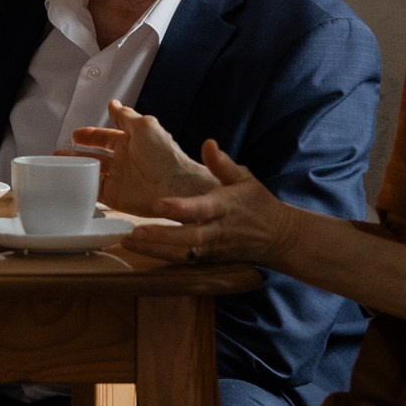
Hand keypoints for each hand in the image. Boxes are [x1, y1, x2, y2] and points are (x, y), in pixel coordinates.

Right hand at [62, 101, 216, 217]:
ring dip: (75, 170)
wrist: (177, 188)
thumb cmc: (165, 155)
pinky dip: (81, 188)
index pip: (105, 137)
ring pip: (91, 173)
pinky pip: (94, 191)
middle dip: (77, 154)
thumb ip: (126, 116)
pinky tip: (68, 183)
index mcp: (130, 142)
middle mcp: (123, 161)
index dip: (90, 135)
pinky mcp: (115, 197)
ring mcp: (118, 179)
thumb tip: (113, 103)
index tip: (75, 134)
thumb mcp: (145, 127)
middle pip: (94, 156)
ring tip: (56, 166)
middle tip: (59, 153)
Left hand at [120, 140, 305, 268]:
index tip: (158, 204)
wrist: (278, 237)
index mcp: (224, 207)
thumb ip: (223, 164)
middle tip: (134, 233)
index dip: (180, 208)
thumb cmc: (257, 204)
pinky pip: (184, 261)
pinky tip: (138, 250)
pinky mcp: (209, 260)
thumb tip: (208, 143)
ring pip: (182, 253)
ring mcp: (212, 248)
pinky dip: (161, 257)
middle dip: (161, 236)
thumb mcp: (244, 179)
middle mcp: (217, 230)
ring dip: (154, 249)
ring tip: (128, 242)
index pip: (201, 208)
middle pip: (188, 237)